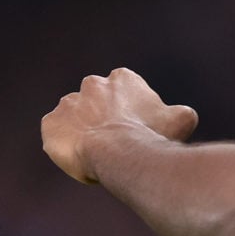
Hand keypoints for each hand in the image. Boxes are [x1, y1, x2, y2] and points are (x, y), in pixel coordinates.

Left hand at [41, 68, 197, 183]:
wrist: (119, 153)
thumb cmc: (151, 135)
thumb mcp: (181, 119)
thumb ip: (181, 112)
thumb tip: (183, 115)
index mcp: (122, 78)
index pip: (125, 90)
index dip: (131, 111)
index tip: (136, 127)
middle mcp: (92, 84)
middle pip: (98, 101)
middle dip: (104, 117)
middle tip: (116, 141)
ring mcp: (68, 103)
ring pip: (75, 117)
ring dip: (83, 130)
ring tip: (96, 153)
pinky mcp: (51, 124)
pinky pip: (56, 134)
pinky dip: (65, 144)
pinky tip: (80, 157)